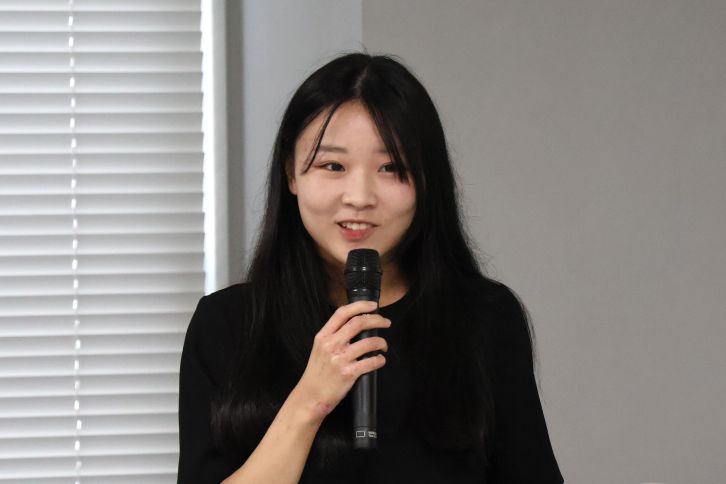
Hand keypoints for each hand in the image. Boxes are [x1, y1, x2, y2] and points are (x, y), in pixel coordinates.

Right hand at [295, 300, 390, 420]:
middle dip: (377, 320)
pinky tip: (380, 360)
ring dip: (381, 342)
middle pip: (359, 323)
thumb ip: (334, 336)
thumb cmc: (317, 373)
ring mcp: (340, 359)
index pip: (342, 313)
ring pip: (369, 342)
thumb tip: (356, 324)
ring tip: (383, 345)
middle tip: (386, 322)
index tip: (373, 306)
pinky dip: (380, 359)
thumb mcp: (319, 349)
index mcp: (323, 336)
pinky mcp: (348, 373)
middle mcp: (331, 345)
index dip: (360, 305)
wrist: (311, 396)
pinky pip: (371, 362)